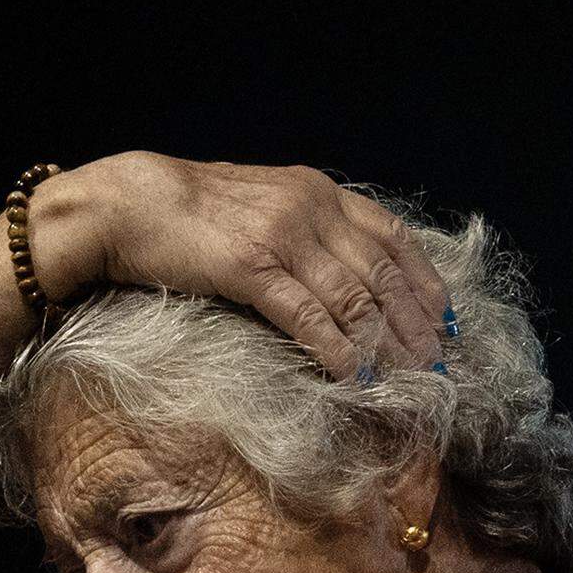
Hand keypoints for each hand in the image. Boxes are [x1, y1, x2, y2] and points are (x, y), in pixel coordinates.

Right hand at [35, 152, 451, 382]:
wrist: (127, 206)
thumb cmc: (189, 217)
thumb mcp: (261, 208)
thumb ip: (304, 233)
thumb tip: (341, 280)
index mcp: (318, 191)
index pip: (393, 236)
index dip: (425, 281)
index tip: (444, 320)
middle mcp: (310, 208)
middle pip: (383, 273)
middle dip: (415, 324)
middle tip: (436, 366)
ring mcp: (283, 236)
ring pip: (355, 298)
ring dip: (386, 346)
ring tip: (407, 380)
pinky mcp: (252, 267)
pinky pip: (310, 317)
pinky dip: (339, 351)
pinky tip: (354, 378)